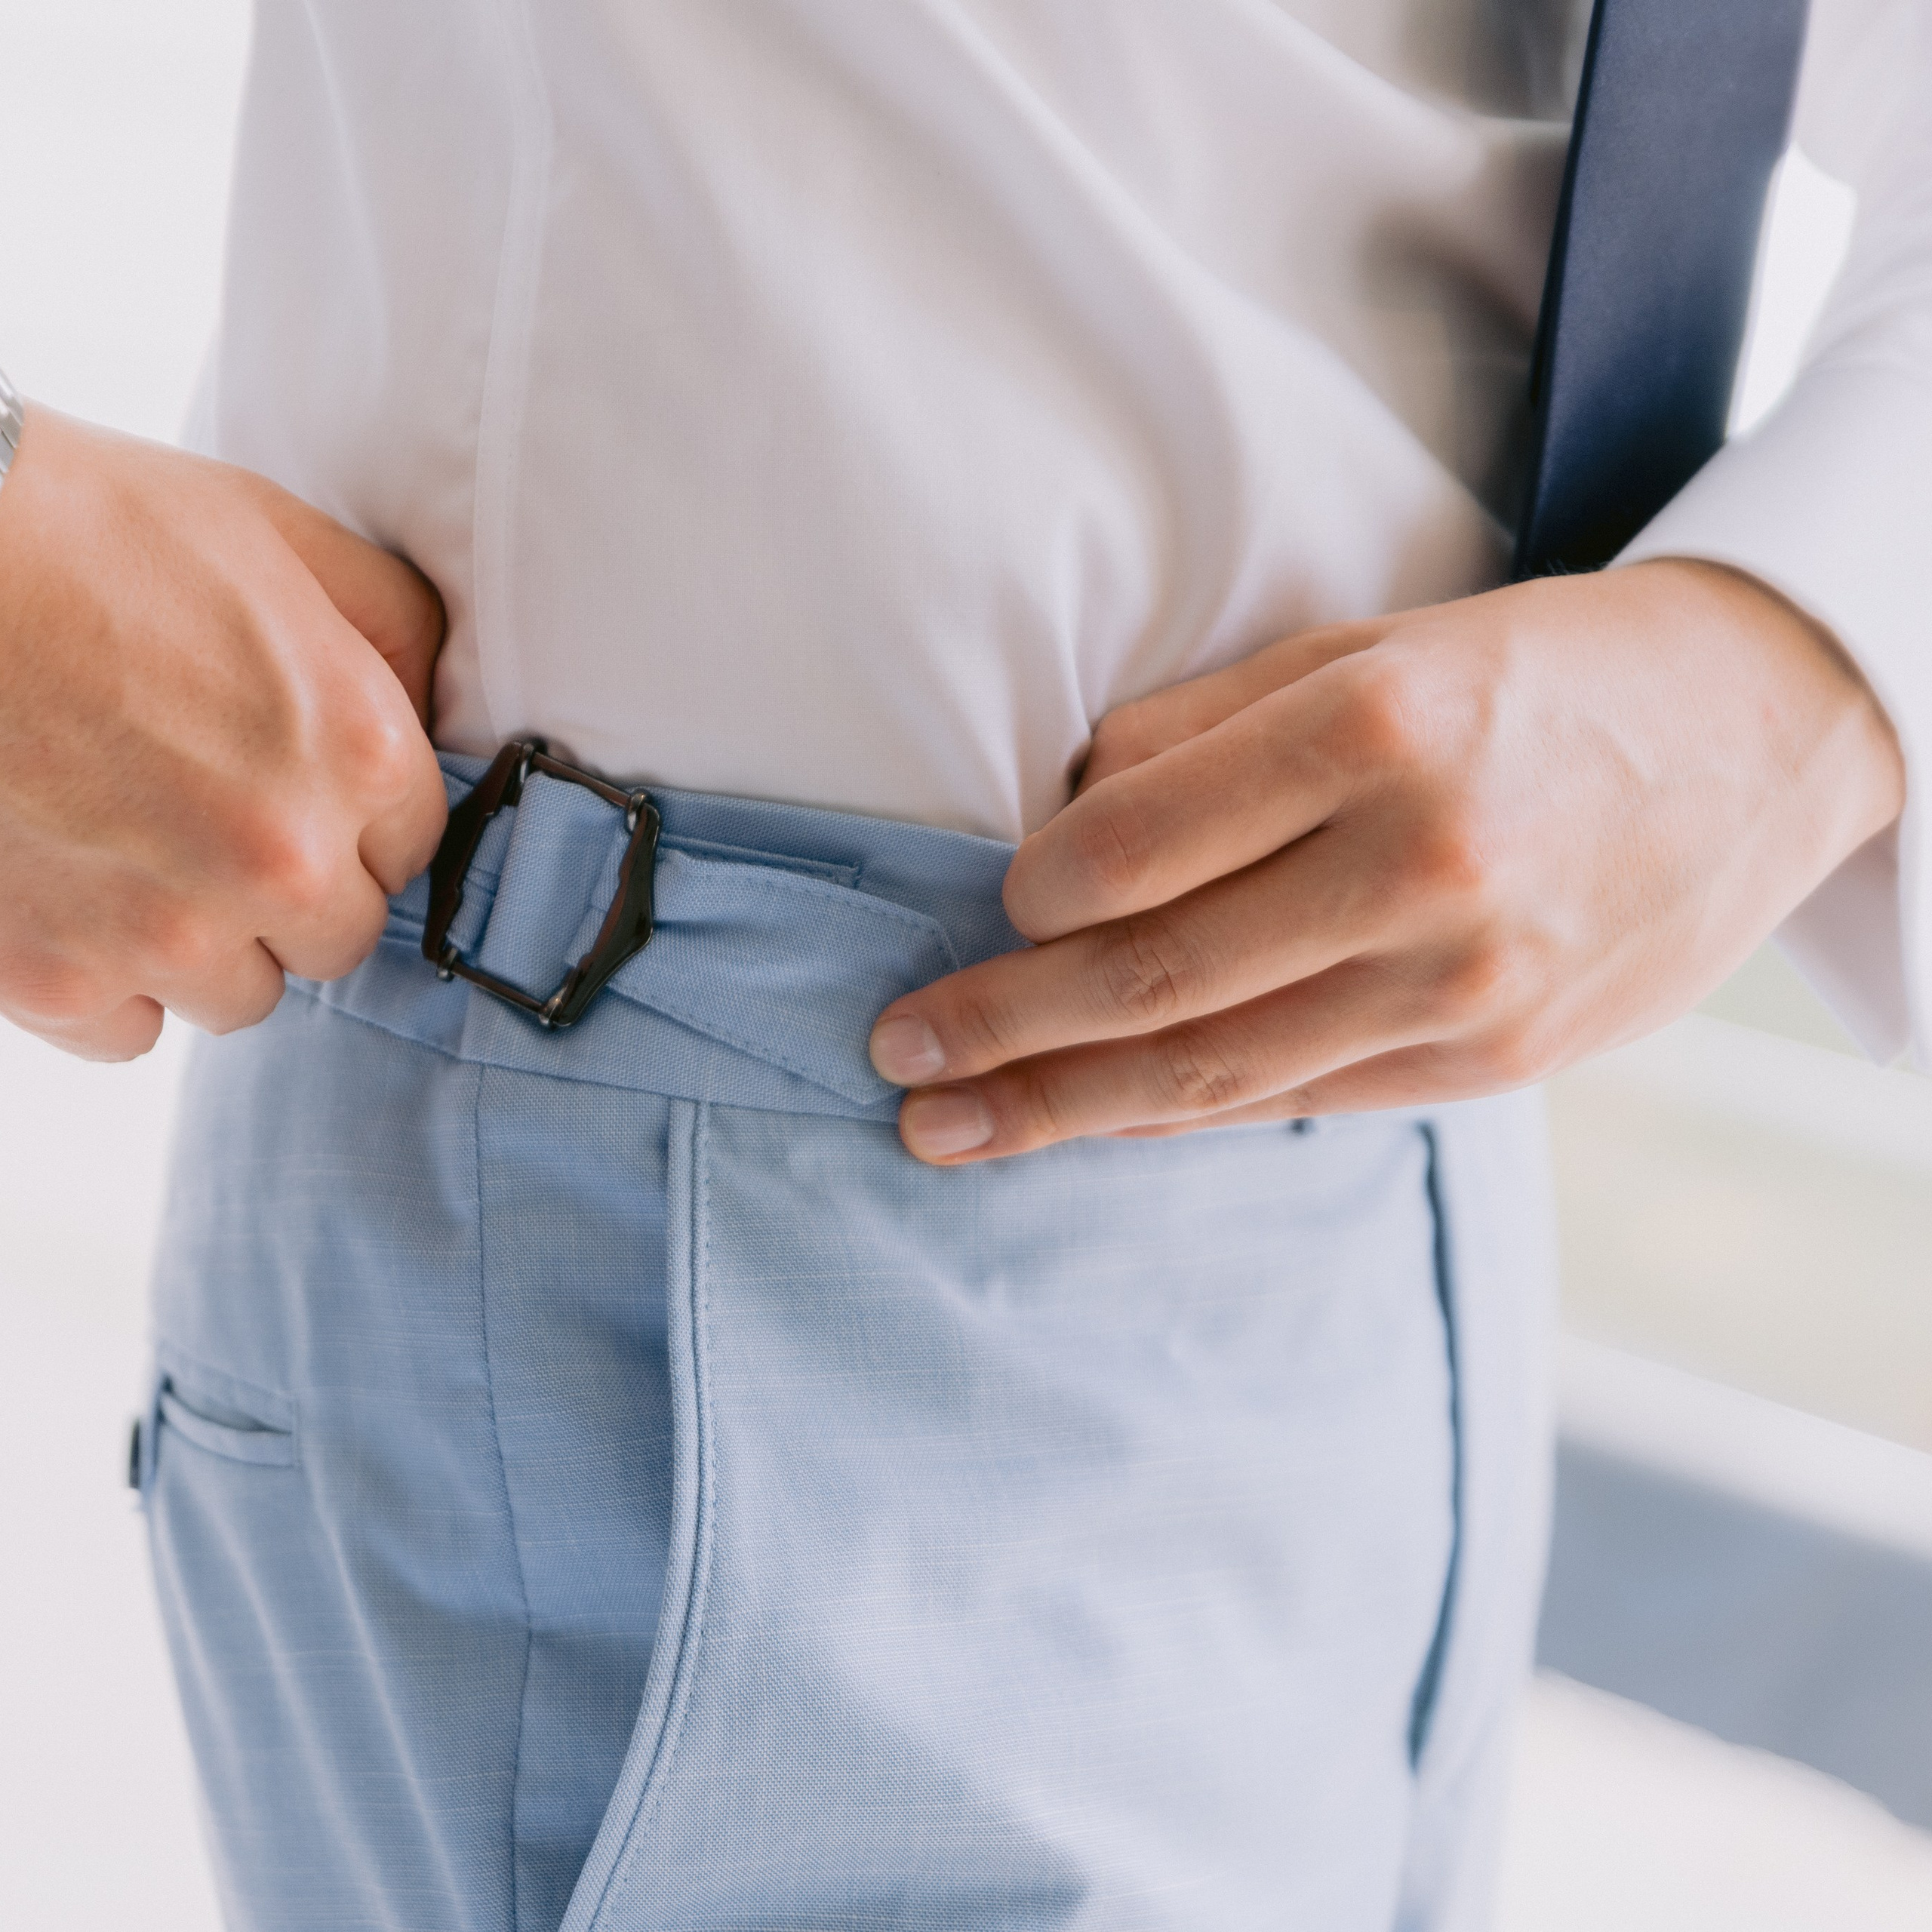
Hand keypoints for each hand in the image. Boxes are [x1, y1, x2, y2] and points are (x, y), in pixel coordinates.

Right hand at [0, 405, 447, 1059]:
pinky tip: (69, 898)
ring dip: (203, 944)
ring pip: (239, 994)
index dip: (352, 821)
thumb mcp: (274, 535)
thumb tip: (435, 697)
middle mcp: (280, 861)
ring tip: (131, 853)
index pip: (411, 849)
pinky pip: (127, 1031)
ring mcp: (167, 932)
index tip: (292, 789)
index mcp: (356, 755)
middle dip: (289, 892)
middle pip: (336, 937)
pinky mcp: (54, 980)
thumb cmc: (80, 526)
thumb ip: (388, 626)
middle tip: (208, 821)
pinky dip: (103, 983)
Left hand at [869, 562, 1904, 1161]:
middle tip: (896, 1050)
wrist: (1760, 736)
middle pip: (1156, 979)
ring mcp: (1463, 981)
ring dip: (1060, 1106)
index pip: (1139, 843)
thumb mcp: (1371, 646)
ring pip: (1213, 1071)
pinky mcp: (1492, 1057)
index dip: (1033, 892)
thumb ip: (1206, 731)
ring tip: (943, 1127)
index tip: (988, 902)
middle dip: (1004, 1027)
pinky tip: (1092, 1123)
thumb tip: (1058, 815)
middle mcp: (1418, 866)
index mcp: (1377, 729)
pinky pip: (1296, 1100)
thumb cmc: (1533, 673)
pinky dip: (1179, 1116)